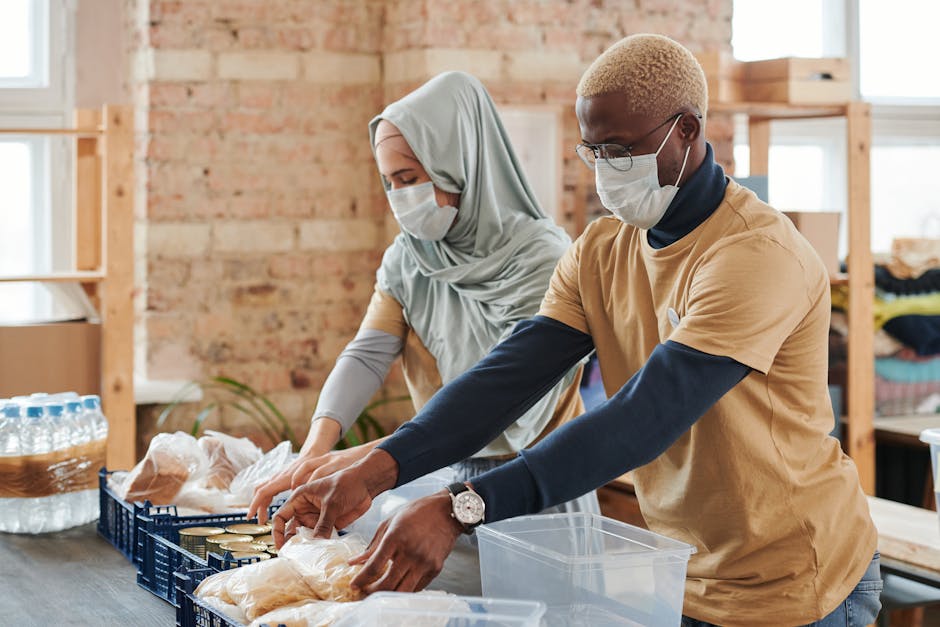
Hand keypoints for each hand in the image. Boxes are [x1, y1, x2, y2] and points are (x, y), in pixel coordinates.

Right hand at [249, 453, 314, 524]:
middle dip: (256, 507)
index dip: (255, 504)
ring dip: (261, 505)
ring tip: (264, 519)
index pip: (263, 492)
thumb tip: (295, 498)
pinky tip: (268, 509)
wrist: (311, 456)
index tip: (250, 516)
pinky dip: (265, 500)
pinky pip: (267, 490)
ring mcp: (276, 478)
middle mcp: (276, 478)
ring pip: (262, 491)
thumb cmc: (311, 468)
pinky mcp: (278, 479)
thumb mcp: (309, 479)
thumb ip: (302, 488)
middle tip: (260, 522)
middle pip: (259, 493)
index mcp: (282, 479)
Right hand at [272, 449, 398, 546]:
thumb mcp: (332, 503)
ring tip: (307, 559)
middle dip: (291, 543)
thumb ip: (323, 524)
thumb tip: (316, 544)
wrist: (366, 484)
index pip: (281, 517)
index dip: (277, 532)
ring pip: (305, 536)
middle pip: (291, 530)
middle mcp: (305, 510)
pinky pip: (319, 539)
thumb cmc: (346, 484)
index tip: (280, 547)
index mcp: (299, 498)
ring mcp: (316, 518)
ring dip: (306, 547)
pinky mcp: (328, 525)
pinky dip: (319, 546)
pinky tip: (320, 555)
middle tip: (293, 558)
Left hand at [348, 491, 462, 593]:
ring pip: (402, 590)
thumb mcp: (390, 521)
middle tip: (365, 591)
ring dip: (388, 594)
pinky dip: (404, 589)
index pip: (374, 566)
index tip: (354, 584)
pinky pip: (417, 587)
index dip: (361, 579)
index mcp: (396, 537)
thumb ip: (372, 545)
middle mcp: (411, 552)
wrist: (448, 511)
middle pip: (387, 583)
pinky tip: (397, 584)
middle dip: (371, 591)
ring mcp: (424, 562)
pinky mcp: (435, 569)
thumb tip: (355, 562)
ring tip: (379, 591)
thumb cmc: (418, 512)